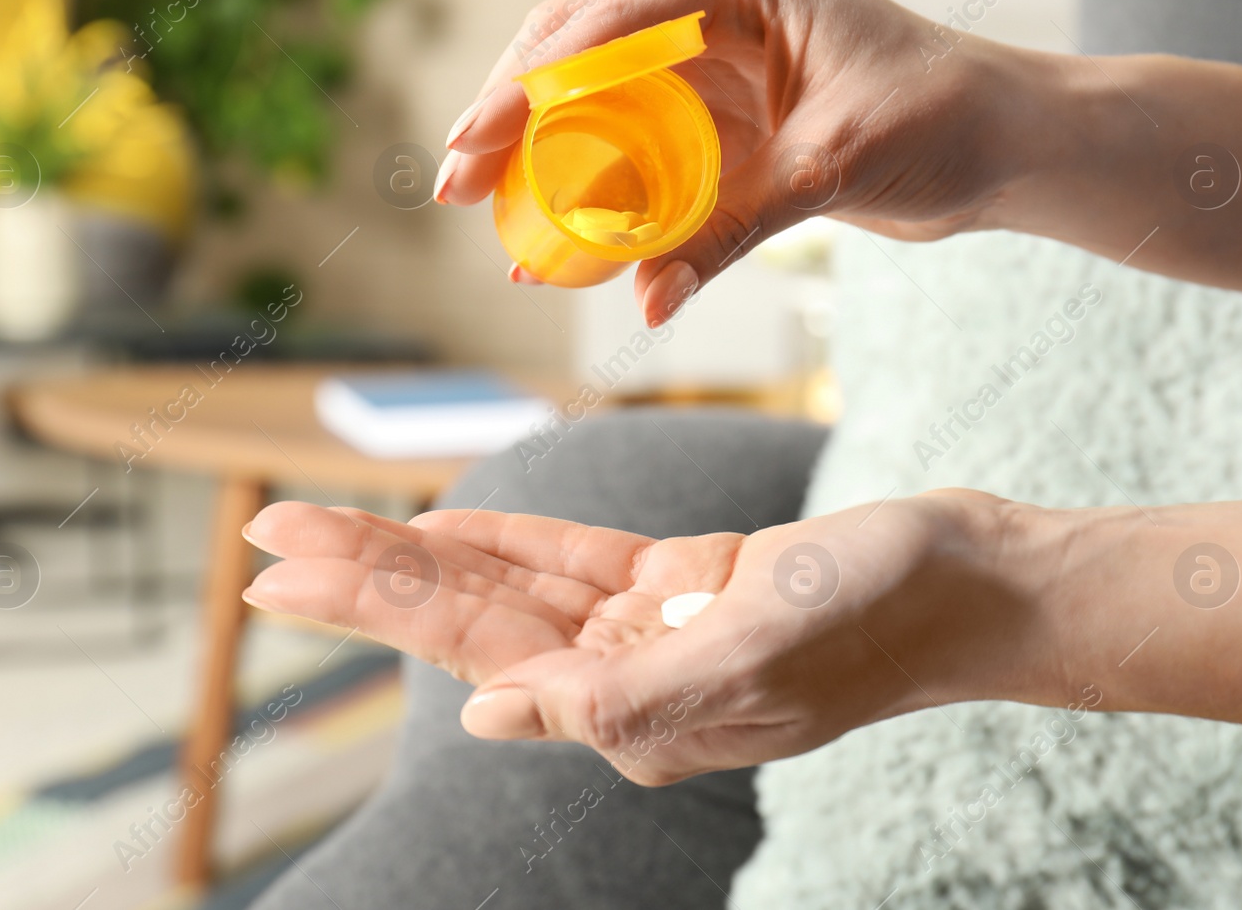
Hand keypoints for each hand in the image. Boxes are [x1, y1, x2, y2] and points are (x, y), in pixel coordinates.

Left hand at [239, 491, 1054, 783]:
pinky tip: (447, 523)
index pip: (471, 650)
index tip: (278, 567)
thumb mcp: (755, 654)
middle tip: (263, 536)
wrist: (978, 582)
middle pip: (468, 620)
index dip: (370, 601)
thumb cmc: (884, 615)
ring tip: (325, 524)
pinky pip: (576, 561)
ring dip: (418, 552)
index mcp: (635, 712)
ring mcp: (657, 630)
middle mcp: (630, 679)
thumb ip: (623, 696)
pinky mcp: (688, 583)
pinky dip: (512, 538)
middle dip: (364, 575)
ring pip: (510, 586)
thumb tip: (490, 718)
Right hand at [436, 0, 1043, 324]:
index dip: (528, 85)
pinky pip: (640, 155)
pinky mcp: (724, 123)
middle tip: (452, 183)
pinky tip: (559, 247)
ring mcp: (715, 70)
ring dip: (542, 159)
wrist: (1004, 146)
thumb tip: (646, 302)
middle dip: (510, 116)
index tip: (474, 141)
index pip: (607, 26)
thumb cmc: (944, 121)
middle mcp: (716, 17)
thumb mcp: (833, 168)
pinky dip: (599, 196)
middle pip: (579, 53)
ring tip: (488, 221)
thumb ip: (735, 230)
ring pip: (599, 104)